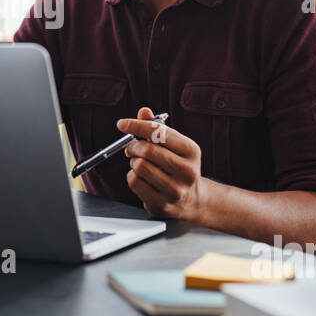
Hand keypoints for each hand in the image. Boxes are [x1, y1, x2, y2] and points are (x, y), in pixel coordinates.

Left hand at [116, 106, 203, 220]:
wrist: (192, 200)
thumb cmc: (178, 166)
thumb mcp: (174, 145)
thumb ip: (158, 128)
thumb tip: (144, 112)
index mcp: (191, 151)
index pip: (159, 132)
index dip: (137, 125)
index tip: (122, 124)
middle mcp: (187, 171)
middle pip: (147, 150)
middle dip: (133, 146)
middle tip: (131, 147)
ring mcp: (175, 190)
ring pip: (139, 166)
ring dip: (133, 162)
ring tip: (139, 163)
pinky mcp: (162, 204)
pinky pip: (135, 182)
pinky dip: (131, 176)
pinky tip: (140, 177)